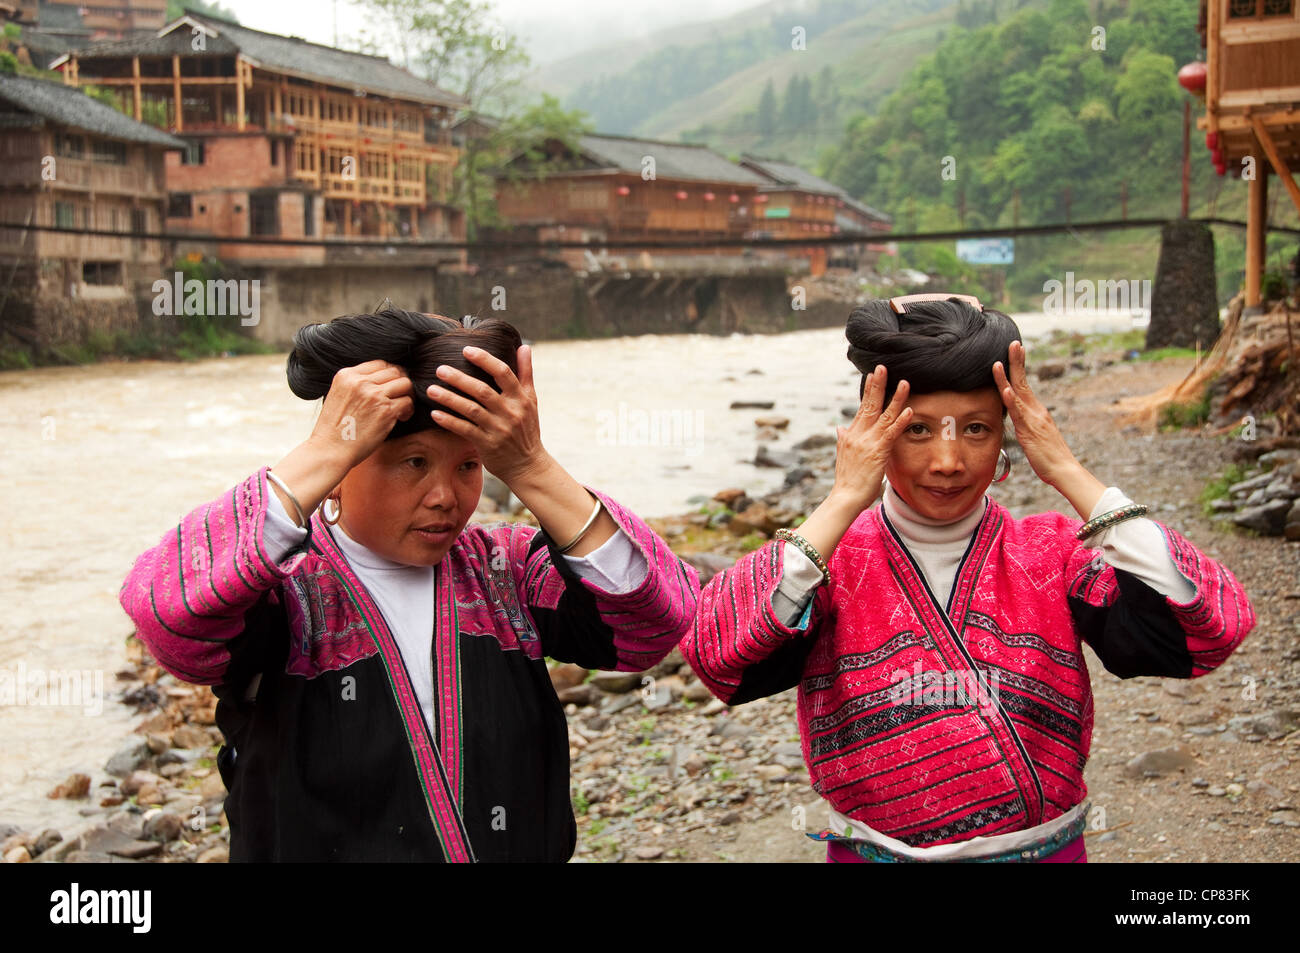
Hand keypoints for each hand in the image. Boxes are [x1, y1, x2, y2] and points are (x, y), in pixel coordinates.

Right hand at [307, 360, 414, 470]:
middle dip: (400, 384)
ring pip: (405, 384)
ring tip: (400, 409)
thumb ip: (356, 385)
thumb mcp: (338, 396)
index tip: (391, 386)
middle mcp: (360, 381)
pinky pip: (408, 402)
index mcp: (346, 375)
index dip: (390, 374)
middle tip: (399, 398)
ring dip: (407, 395)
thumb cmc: (334, 429)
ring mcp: (374, 395)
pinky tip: (401, 418)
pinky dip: (408, 410)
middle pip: (394, 371)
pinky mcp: (386, 410)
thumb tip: (381, 381)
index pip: (379, 364)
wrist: (329, 450)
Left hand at [426, 345, 545, 483]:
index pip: (503, 373)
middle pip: (482, 391)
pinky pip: (465, 430)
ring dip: (449, 399)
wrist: (528, 465)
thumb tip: (524, 346)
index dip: (485, 360)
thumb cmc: (527, 429)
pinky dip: (450, 421)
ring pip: (471, 410)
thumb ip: (526, 373)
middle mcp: (510, 412)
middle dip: (459, 379)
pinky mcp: (487, 444)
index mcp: (521, 398)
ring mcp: (498, 429)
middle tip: (440, 369)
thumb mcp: (531, 400)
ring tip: (431, 390)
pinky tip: (435, 414)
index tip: (466, 350)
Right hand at [829, 364, 913, 512]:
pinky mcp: (877, 452)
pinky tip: (908, 410)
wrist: (844, 497)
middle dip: (877, 385)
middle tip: (883, 367)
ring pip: (883, 415)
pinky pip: (891, 433)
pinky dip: (900, 421)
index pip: (861, 408)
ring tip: (904, 382)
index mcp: (851, 434)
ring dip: (895, 398)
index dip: (868, 391)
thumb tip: (840, 427)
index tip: (873, 375)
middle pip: (869, 405)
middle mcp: (858, 434)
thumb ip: (844, 439)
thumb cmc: (847, 480)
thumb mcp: (843, 455)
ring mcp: (867, 442)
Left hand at [992, 341, 1078, 487]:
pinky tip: (1005, 389)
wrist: (1063, 470)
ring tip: (999, 361)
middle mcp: (1036, 411)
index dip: (1018, 367)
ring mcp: (1033, 419)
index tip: (1015, 350)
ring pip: (1018, 394)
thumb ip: (1026, 424)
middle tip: (1013, 343)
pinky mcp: (1030, 430)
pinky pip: (1019, 413)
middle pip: (1023, 382)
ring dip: (1008, 377)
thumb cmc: (1048, 456)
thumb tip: (1017, 417)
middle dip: (1016, 361)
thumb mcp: (1034, 435)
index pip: (1024, 385)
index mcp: (1036, 411)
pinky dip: (1012, 400)